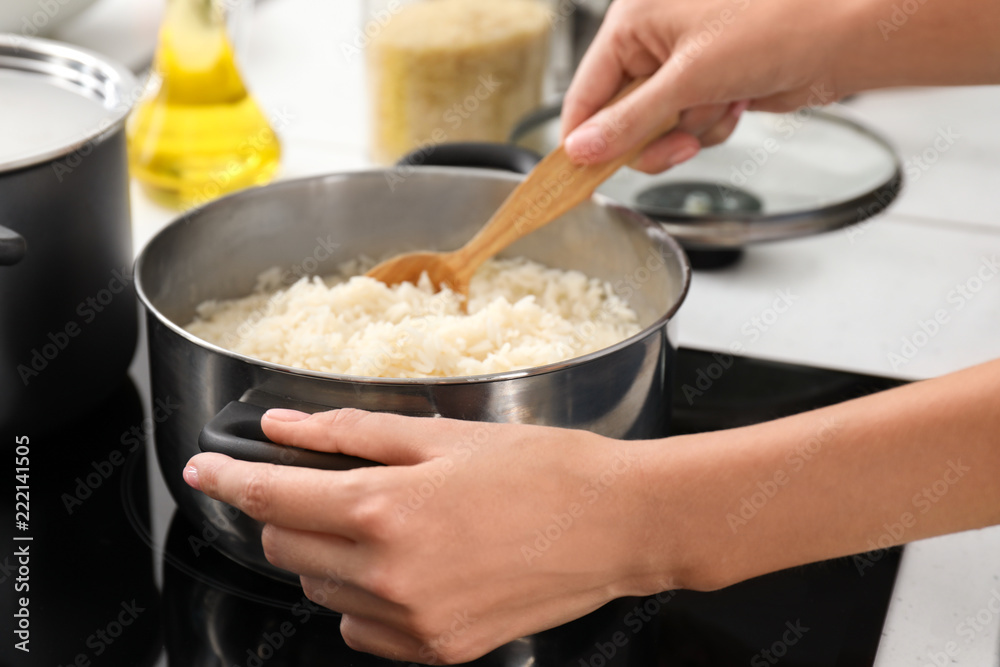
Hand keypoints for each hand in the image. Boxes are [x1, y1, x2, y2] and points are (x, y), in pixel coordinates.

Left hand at [183, 409, 673, 663]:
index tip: (204, 472)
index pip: (274, 500)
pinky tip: (407, 566)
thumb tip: (283, 427)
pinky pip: (364, 628)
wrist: (617, 525)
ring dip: (328, 555)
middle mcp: (390, 576)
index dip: (230, 481)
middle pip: (288, 550)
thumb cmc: (543, 468)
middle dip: (289, 514)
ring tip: (385, 522)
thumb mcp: (443, 436)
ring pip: (322, 591)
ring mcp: (414, 623)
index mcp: (387, 511)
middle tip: (327, 486)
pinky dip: (363, 597)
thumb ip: (351, 434)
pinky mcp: (439, 651)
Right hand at [561, 0, 857, 170]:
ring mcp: (684, 62)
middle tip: (680, 143)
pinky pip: (690, 126)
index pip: (586, 90)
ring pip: (659, 126)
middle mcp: (654, 38)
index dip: (583, 136)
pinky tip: (738, 102)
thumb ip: (629, 121)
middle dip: (654, 135)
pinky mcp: (711, 82)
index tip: (578, 174)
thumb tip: (581, 149)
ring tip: (724, 101)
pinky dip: (712, 125)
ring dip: (691, 129)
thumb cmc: (774, 26)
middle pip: (622, 114)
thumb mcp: (688, 79)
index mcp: (635, 19)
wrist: (842, 36)